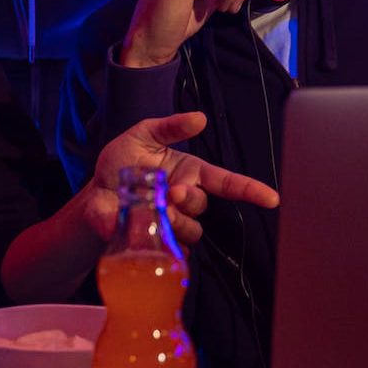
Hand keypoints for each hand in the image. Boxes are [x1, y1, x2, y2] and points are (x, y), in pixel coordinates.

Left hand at [85, 112, 279, 245]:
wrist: (96, 189)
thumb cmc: (122, 159)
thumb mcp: (143, 134)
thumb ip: (170, 127)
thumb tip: (199, 119)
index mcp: (189, 173)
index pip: (227, 183)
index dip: (250, 190)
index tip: (271, 198)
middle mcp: (185, 199)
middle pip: (202, 206)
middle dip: (190, 199)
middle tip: (170, 192)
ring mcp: (172, 221)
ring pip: (189, 230)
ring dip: (173, 221)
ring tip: (149, 208)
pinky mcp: (156, 239)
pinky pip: (171, 249)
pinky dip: (159, 240)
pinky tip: (143, 229)